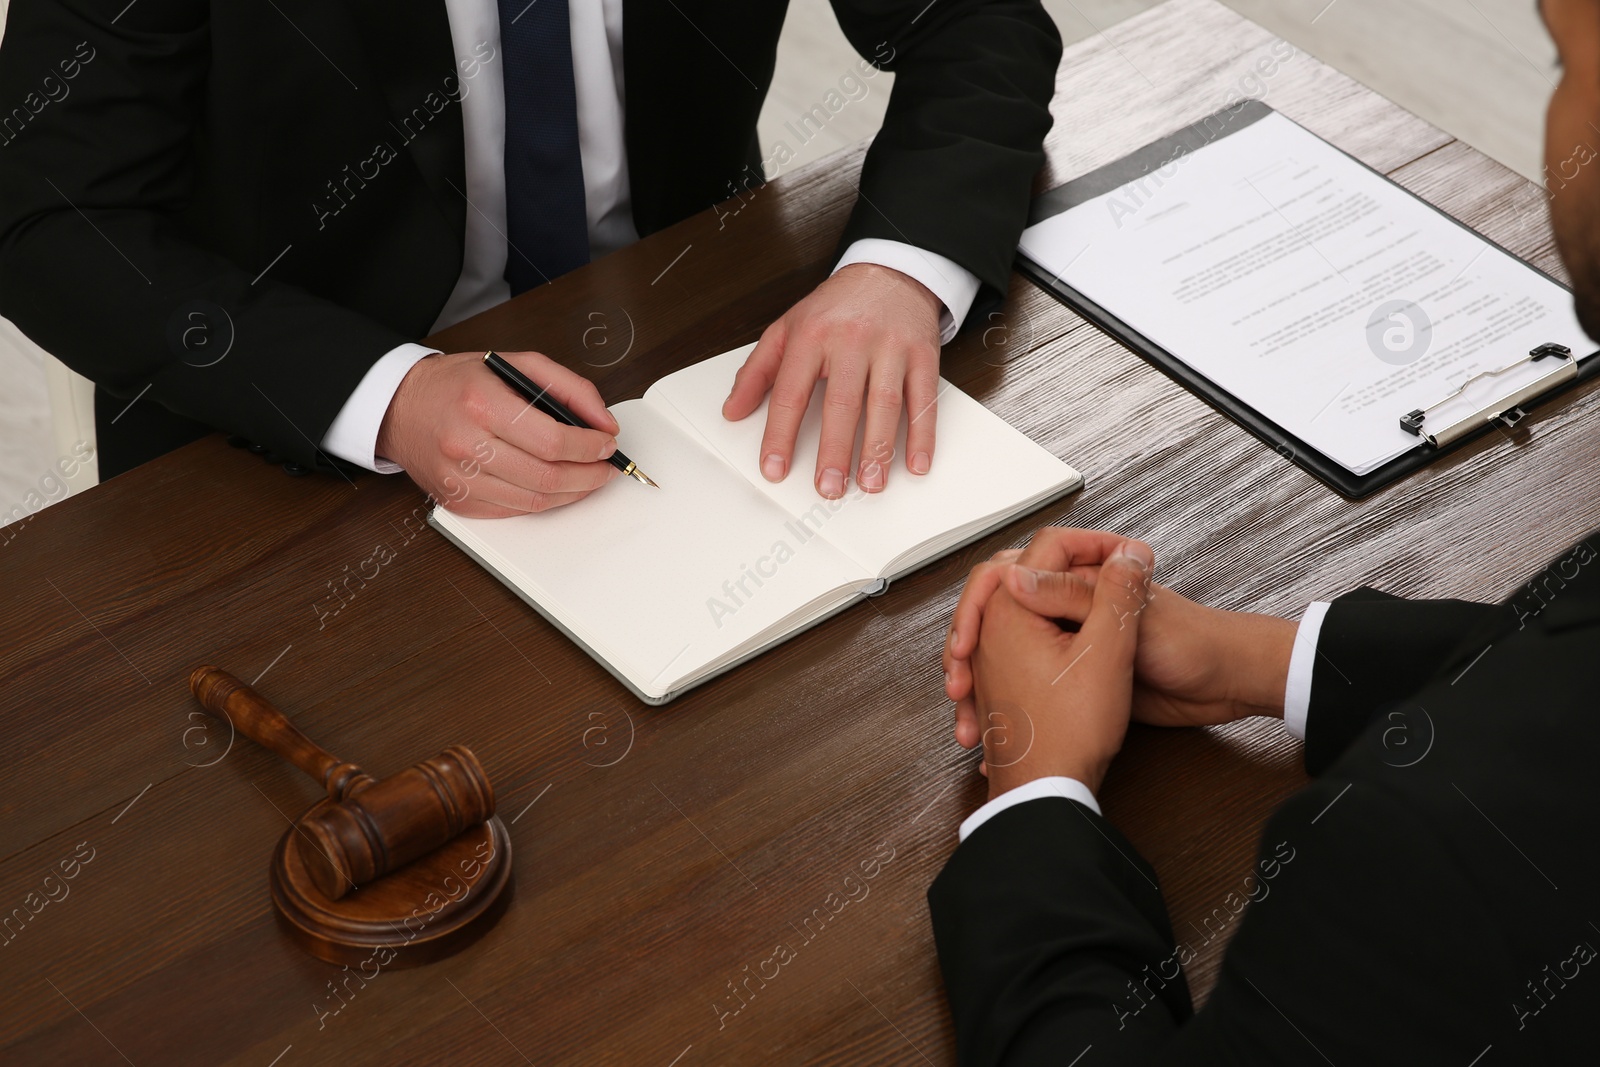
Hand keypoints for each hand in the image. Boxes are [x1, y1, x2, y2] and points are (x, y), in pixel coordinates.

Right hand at [376, 350, 620, 516]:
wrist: (400, 407)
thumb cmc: (459, 385)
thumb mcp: (516, 365)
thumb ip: (568, 388)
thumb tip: (604, 423)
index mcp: (482, 403)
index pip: (552, 439)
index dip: (589, 447)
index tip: (607, 445)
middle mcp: (466, 444)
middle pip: (547, 475)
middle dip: (589, 475)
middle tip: (605, 467)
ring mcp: (459, 479)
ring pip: (534, 500)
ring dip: (572, 493)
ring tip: (587, 477)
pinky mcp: (458, 502)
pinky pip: (515, 511)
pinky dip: (544, 501)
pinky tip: (555, 486)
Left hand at [721, 262, 941, 497]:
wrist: (890, 271)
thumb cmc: (836, 307)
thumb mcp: (787, 328)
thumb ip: (757, 371)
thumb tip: (733, 411)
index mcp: (811, 336)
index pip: (790, 392)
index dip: (780, 435)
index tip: (775, 469)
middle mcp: (851, 340)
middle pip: (841, 403)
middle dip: (835, 451)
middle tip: (829, 487)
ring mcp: (890, 347)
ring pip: (884, 403)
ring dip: (878, 449)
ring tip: (870, 483)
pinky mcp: (923, 354)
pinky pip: (923, 399)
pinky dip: (922, 434)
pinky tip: (916, 463)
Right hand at [944, 528, 1295, 748]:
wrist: (1223, 685)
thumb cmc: (1190, 643)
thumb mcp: (1122, 619)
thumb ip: (1070, 594)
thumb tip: (1013, 578)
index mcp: (1082, 575)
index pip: (1012, 572)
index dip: (982, 603)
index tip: (966, 638)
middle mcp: (1072, 602)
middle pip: (1003, 614)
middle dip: (973, 650)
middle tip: (958, 682)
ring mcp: (1074, 638)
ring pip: (1013, 652)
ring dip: (986, 684)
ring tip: (970, 717)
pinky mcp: (1082, 671)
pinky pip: (1034, 681)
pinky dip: (1012, 706)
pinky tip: (996, 732)